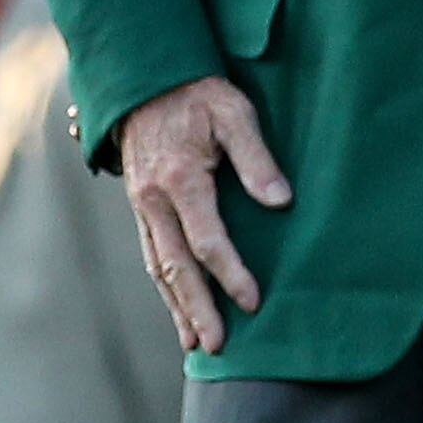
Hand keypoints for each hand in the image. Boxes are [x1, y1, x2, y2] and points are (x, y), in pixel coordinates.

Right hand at [120, 72, 292, 355]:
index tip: (254, 301)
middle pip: (176, 267)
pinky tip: (178, 306)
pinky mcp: (140, 205)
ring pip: (159, 267)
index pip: (208, 241)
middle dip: (197, 309)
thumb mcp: (234, 112)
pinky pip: (153, 253)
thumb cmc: (197, 91)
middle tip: (217, 345)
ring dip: (176, 306)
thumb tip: (281, 201)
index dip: (232, 274)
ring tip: (195, 343)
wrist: (143, 77)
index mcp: (179, 179)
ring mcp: (142, 205)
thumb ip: (256, 157)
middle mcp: (154, 200)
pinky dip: (165, 284)